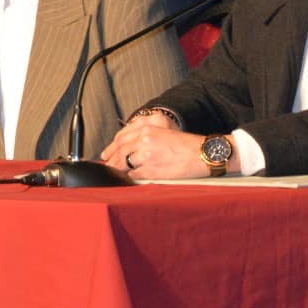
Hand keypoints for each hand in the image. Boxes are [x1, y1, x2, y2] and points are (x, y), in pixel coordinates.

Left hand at [100, 123, 220, 179]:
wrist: (202, 154)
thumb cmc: (185, 144)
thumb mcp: (163, 131)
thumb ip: (144, 137)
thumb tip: (127, 148)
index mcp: (147, 129)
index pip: (121, 138)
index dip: (111, 147)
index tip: (106, 153)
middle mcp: (145, 140)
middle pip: (119, 151)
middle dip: (110, 160)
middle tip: (106, 165)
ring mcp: (147, 156)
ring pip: (124, 164)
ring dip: (118, 169)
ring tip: (115, 173)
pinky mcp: (152, 170)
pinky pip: (134, 175)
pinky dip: (130, 177)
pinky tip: (129, 178)